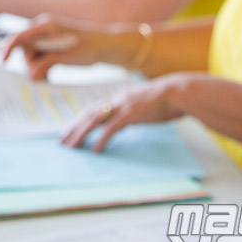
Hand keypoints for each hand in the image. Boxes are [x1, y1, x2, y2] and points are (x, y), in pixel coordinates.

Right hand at [2, 15, 110, 80]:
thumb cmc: (89, 48)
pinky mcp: (52, 46)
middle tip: (42, 79)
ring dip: (37, 69)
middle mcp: (43, 29)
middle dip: (29, 65)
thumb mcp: (66, 57)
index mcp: (45, 26)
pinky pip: (39, 58)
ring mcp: (47, 38)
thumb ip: (46, 63)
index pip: (20, 37)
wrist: (107, 46)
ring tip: (49, 78)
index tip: (3, 62)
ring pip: (32, 56)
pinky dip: (42, 68)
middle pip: (25, 49)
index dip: (8, 49)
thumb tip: (30, 75)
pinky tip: (49, 76)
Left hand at [61, 74, 190, 151]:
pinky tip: (95, 149)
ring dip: (81, 134)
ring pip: (95, 120)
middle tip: (61, 141)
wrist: (180, 92)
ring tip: (71, 146)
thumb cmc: (166, 100)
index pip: (93, 110)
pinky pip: (112, 129)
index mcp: (119, 97)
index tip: (69, 130)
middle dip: (73, 128)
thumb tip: (125, 120)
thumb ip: (131, 110)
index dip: (79, 120)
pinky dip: (102, 139)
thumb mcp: (143, 103)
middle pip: (89, 115)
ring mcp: (123, 106)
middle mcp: (117, 100)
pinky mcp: (132, 115)